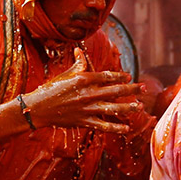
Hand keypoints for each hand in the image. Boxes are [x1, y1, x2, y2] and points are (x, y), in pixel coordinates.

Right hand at [22, 51, 140, 133]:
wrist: (38, 108)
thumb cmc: (51, 89)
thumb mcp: (65, 75)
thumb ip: (77, 64)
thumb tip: (79, 50)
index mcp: (83, 79)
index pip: (106, 76)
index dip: (119, 76)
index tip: (129, 77)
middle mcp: (87, 93)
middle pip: (114, 90)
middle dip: (131, 89)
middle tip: (143, 88)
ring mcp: (87, 108)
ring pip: (112, 108)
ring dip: (128, 108)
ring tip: (139, 107)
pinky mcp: (84, 121)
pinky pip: (104, 126)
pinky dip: (116, 128)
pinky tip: (126, 129)